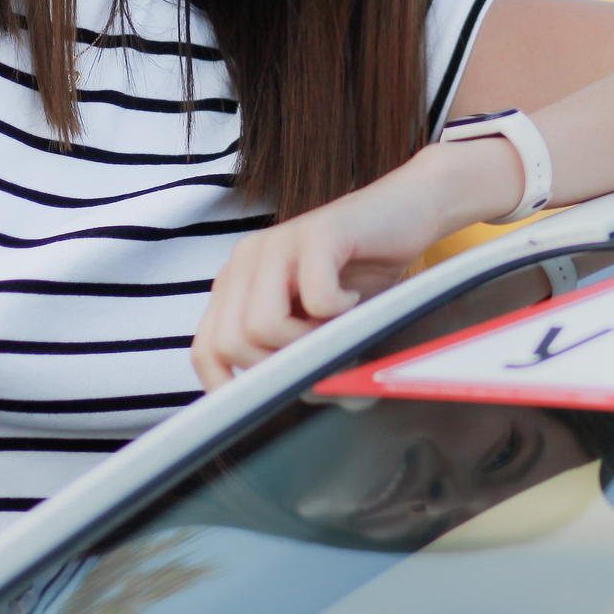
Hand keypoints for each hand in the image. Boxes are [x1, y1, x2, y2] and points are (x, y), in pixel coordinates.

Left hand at [190, 139, 520, 389]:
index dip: (229, 386)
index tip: (270, 401)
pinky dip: (342, 312)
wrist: (407, 212)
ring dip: (310, 341)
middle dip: (281, 365)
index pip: (205, 348)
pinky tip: (356, 298)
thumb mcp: (319, 326)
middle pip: (232, 344)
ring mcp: (277, 243)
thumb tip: (297, 400)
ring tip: (338, 324)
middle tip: (323, 349)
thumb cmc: (362, 277)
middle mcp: (246, 262)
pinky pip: (315, 298)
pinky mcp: (316, 233)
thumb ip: (298, 359)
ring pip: (262, 326)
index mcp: (237, 285)